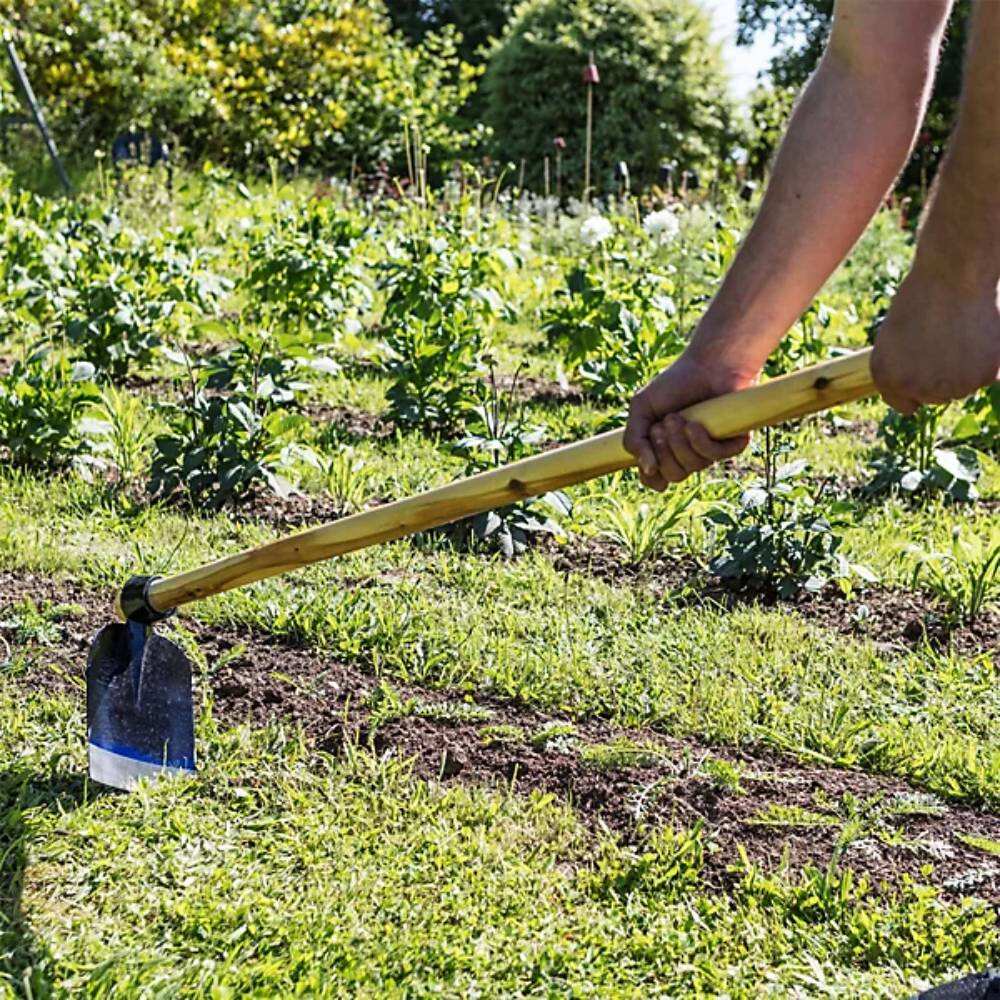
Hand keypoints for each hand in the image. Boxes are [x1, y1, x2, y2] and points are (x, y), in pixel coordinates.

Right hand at [624, 351, 756, 489]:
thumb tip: (647, 470)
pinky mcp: (732, 442)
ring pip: (694, 466)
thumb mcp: (641, 409)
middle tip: (662, 425)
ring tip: (678, 417)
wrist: (707, 363)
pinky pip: (715, 456)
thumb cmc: (674, 384)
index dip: (650, 475)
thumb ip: (633, 440)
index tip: (647, 458)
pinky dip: (700, 441)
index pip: (656, 480)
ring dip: (680, 443)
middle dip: (664, 452)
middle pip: (675, 476)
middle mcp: (688, 453)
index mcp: (665, 449)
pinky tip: (695, 424)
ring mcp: (709, 449)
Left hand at [872, 267, 999, 414]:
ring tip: (960, 333)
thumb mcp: (895, 338)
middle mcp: (916, 389)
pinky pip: (987, 377)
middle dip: (940, 376)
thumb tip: (915, 388)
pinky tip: (979, 335)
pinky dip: (987, 360)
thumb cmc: (922, 297)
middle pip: (936, 397)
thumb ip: (903, 368)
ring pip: (962, 388)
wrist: (955, 274)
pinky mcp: (984, 378)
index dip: (917, 384)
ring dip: (964, 369)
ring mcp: (951, 387)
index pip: (905, 405)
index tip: (925, 366)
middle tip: (945, 339)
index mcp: (886, 379)